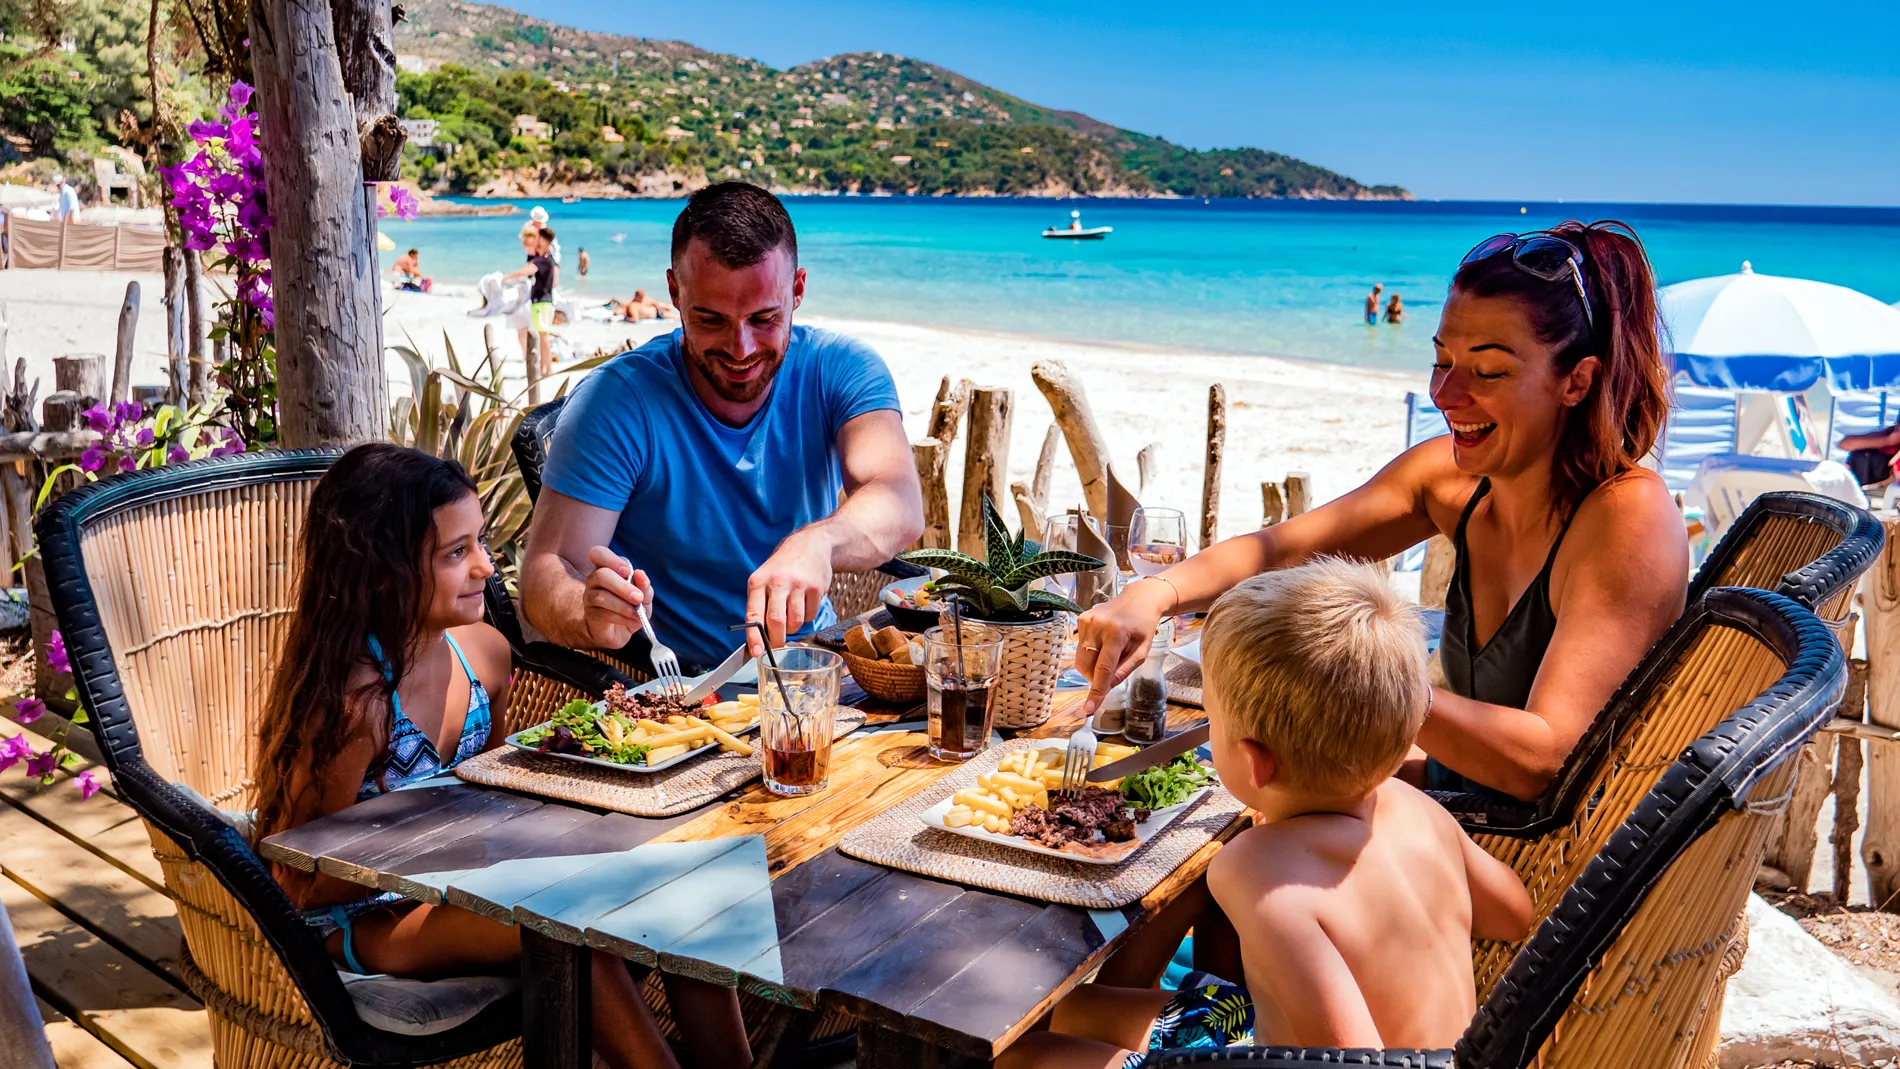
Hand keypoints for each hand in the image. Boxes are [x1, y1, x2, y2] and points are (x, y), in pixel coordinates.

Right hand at [582, 546, 652, 649]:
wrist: (621, 631)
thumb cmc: (631, 607)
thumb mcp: (644, 597)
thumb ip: (644, 585)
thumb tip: (640, 573)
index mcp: (607, 568)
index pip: (598, 553)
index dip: (611, 559)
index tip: (627, 572)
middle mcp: (595, 579)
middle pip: (601, 575)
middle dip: (622, 587)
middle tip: (638, 598)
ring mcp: (590, 597)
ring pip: (601, 596)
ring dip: (623, 605)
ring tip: (637, 613)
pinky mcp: (591, 614)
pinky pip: (603, 613)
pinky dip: (622, 618)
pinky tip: (632, 621)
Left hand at [745, 528, 833, 655]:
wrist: (810, 544)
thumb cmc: (783, 568)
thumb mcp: (764, 580)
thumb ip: (759, 606)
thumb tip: (757, 639)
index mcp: (758, 582)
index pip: (754, 615)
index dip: (754, 637)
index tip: (756, 653)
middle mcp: (777, 582)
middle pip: (776, 622)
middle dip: (777, 640)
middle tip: (777, 645)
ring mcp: (798, 584)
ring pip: (795, 621)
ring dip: (793, 626)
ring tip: (791, 614)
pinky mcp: (816, 587)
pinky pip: (810, 615)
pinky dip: (806, 616)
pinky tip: (804, 602)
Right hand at [1074, 577, 1174, 712]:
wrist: (1138, 599)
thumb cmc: (1143, 626)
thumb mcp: (1142, 651)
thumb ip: (1124, 670)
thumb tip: (1105, 688)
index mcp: (1117, 633)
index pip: (1103, 668)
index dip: (1096, 690)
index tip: (1089, 709)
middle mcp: (1097, 625)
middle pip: (1087, 666)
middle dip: (1095, 677)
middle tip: (1111, 672)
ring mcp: (1086, 620)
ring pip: (1081, 659)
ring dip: (1093, 665)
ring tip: (1110, 653)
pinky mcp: (1080, 619)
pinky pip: (1080, 648)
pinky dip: (1091, 653)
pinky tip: (1104, 642)